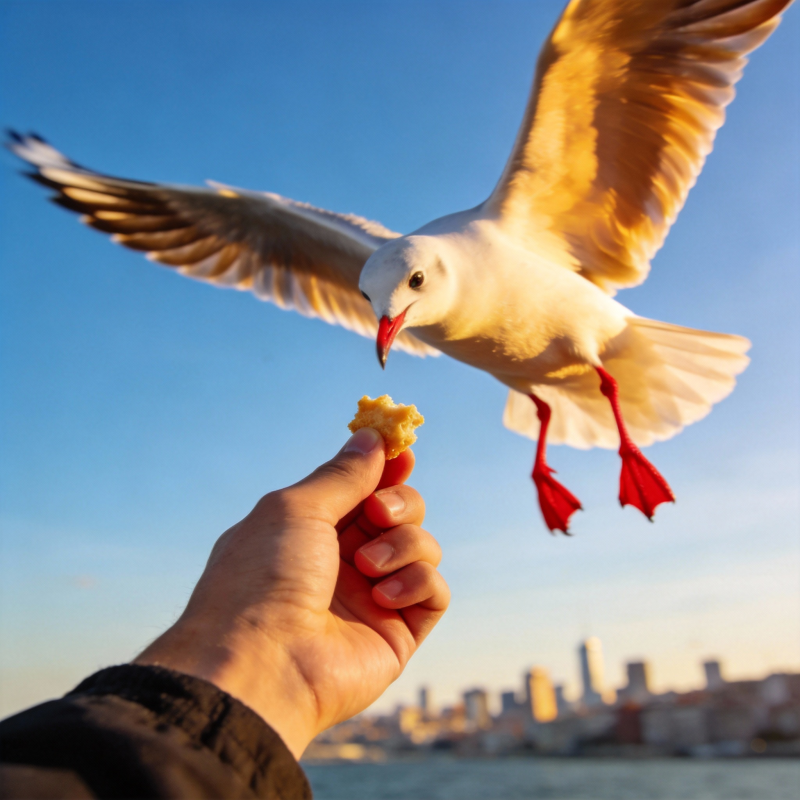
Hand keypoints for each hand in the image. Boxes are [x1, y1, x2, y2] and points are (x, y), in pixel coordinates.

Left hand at [135, 428, 449, 757]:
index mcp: (312, 531)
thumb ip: (343, 474)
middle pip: (400, 513)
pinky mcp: (397, 633)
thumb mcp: (298, 507)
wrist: (262, 664)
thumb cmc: (264, 577)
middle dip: (398, 502)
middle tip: (376, 512)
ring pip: (423, 546)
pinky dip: (416, 582)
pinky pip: (434, 591)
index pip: (363, 490)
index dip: (387, 469)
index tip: (404, 453)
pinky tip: (381, 596)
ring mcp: (372, 598)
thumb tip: (371, 436)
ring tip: (367, 565)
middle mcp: (343, 562)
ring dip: (403, 543)